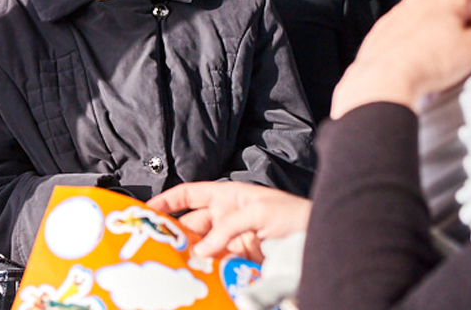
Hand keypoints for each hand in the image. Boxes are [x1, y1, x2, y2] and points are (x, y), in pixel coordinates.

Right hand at [147, 182, 309, 262]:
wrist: (321, 238)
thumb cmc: (293, 214)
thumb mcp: (258, 212)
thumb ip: (227, 228)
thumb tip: (202, 249)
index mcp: (228, 196)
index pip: (190, 194)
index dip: (168, 200)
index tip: (149, 211)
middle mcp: (227, 216)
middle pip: (193, 225)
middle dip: (177, 235)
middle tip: (162, 247)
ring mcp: (233, 238)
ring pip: (203, 247)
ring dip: (192, 255)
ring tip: (178, 264)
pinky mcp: (242, 259)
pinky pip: (219, 264)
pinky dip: (208, 270)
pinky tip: (200, 275)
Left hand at [331, 0, 470, 117]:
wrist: (384, 80)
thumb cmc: (423, 63)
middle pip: (460, 11)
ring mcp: (401, 14)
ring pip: (436, 23)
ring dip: (450, 38)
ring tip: (456, 62)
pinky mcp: (386, 32)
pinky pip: (415, 35)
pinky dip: (427, 46)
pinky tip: (432, 64)